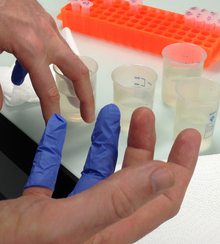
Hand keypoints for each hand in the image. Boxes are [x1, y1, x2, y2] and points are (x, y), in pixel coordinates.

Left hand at [0, 0, 94, 122]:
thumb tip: (0, 102)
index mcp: (32, 48)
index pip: (48, 89)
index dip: (52, 111)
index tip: (54, 124)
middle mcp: (46, 37)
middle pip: (78, 72)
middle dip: (86, 96)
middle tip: (88, 114)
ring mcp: (47, 26)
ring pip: (69, 58)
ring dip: (71, 79)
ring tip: (69, 95)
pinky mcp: (43, 19)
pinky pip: (54, 45)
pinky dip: (51, 61)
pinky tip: (33, 68)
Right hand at [0, 104, 200, 243]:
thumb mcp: (69, 223)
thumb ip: (117, 201)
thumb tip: (162, 177)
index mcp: (110, 229)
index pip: (161, 199)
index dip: (179, 169)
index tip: (186, 139)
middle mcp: (95, 222)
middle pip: (133, 181)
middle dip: (143, 145)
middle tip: (144, 117)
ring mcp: (69, 213)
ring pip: (99, 172)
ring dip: (107, 143)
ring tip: (110, 117)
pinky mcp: (44, 205)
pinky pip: (58, 170)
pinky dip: (60, 149)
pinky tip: (59, 132)